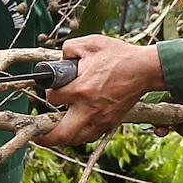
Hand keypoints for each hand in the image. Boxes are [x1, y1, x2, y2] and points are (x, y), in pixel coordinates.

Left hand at [41, 36, 164, 147]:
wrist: (145, 69)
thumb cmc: (119, 55)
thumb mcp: (90, 43)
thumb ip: (69, 49)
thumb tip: (60, 59)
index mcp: (81, 89)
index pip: (51, 98)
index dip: (48, 93)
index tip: (51, 90)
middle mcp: (89, 109)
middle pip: (61, 135)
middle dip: (45, 137)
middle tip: (37, 134)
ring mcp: (101, 119)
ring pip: (75, 140)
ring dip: (63, 137)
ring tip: (55, 130)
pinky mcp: (110, 123)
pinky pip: (90, 137)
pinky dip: (79, 135)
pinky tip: (75, 126)